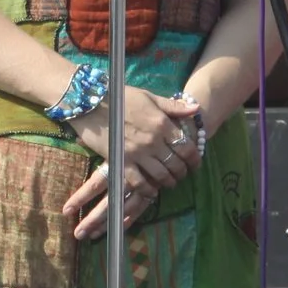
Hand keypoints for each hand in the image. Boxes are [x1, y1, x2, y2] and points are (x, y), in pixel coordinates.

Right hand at [65, 90, 202, 239]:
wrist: (91, 101)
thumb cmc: (121, 96)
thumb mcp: (149, 97)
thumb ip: (173, 106)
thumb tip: (196, 109)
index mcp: (162, 123)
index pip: (187, 147)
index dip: (194, 159)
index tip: (195, 163)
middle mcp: (153, 140)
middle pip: (176, 164)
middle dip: (183, 172)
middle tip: (183, 174)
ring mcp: (137, 153)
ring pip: (161, 175)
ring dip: (168, 182)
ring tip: (169, 182)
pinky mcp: (121, 161)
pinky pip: (138, 182)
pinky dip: (148, 190)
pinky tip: (151, 191)